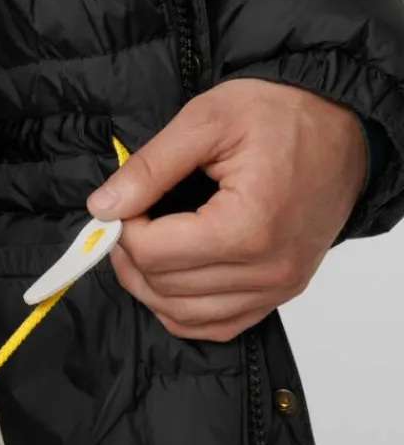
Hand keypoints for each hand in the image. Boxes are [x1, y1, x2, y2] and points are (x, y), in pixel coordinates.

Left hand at [87, 79, 367, 341]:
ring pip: (181, 315)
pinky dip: (180, 310)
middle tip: (129, 221)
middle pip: (163, 287)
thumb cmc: (282, 117)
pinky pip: (214, 327)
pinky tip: (171, 276)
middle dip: (131, 256)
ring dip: (149, 286)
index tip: (124, 204)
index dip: (123, 230)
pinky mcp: (279, 295)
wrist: (342, 128)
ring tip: (146, 244)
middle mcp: (267, 269)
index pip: (153, 254)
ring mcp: (276, 288)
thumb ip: (149, 168)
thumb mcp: (207, 121)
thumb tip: (103, 207)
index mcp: (248, 226)